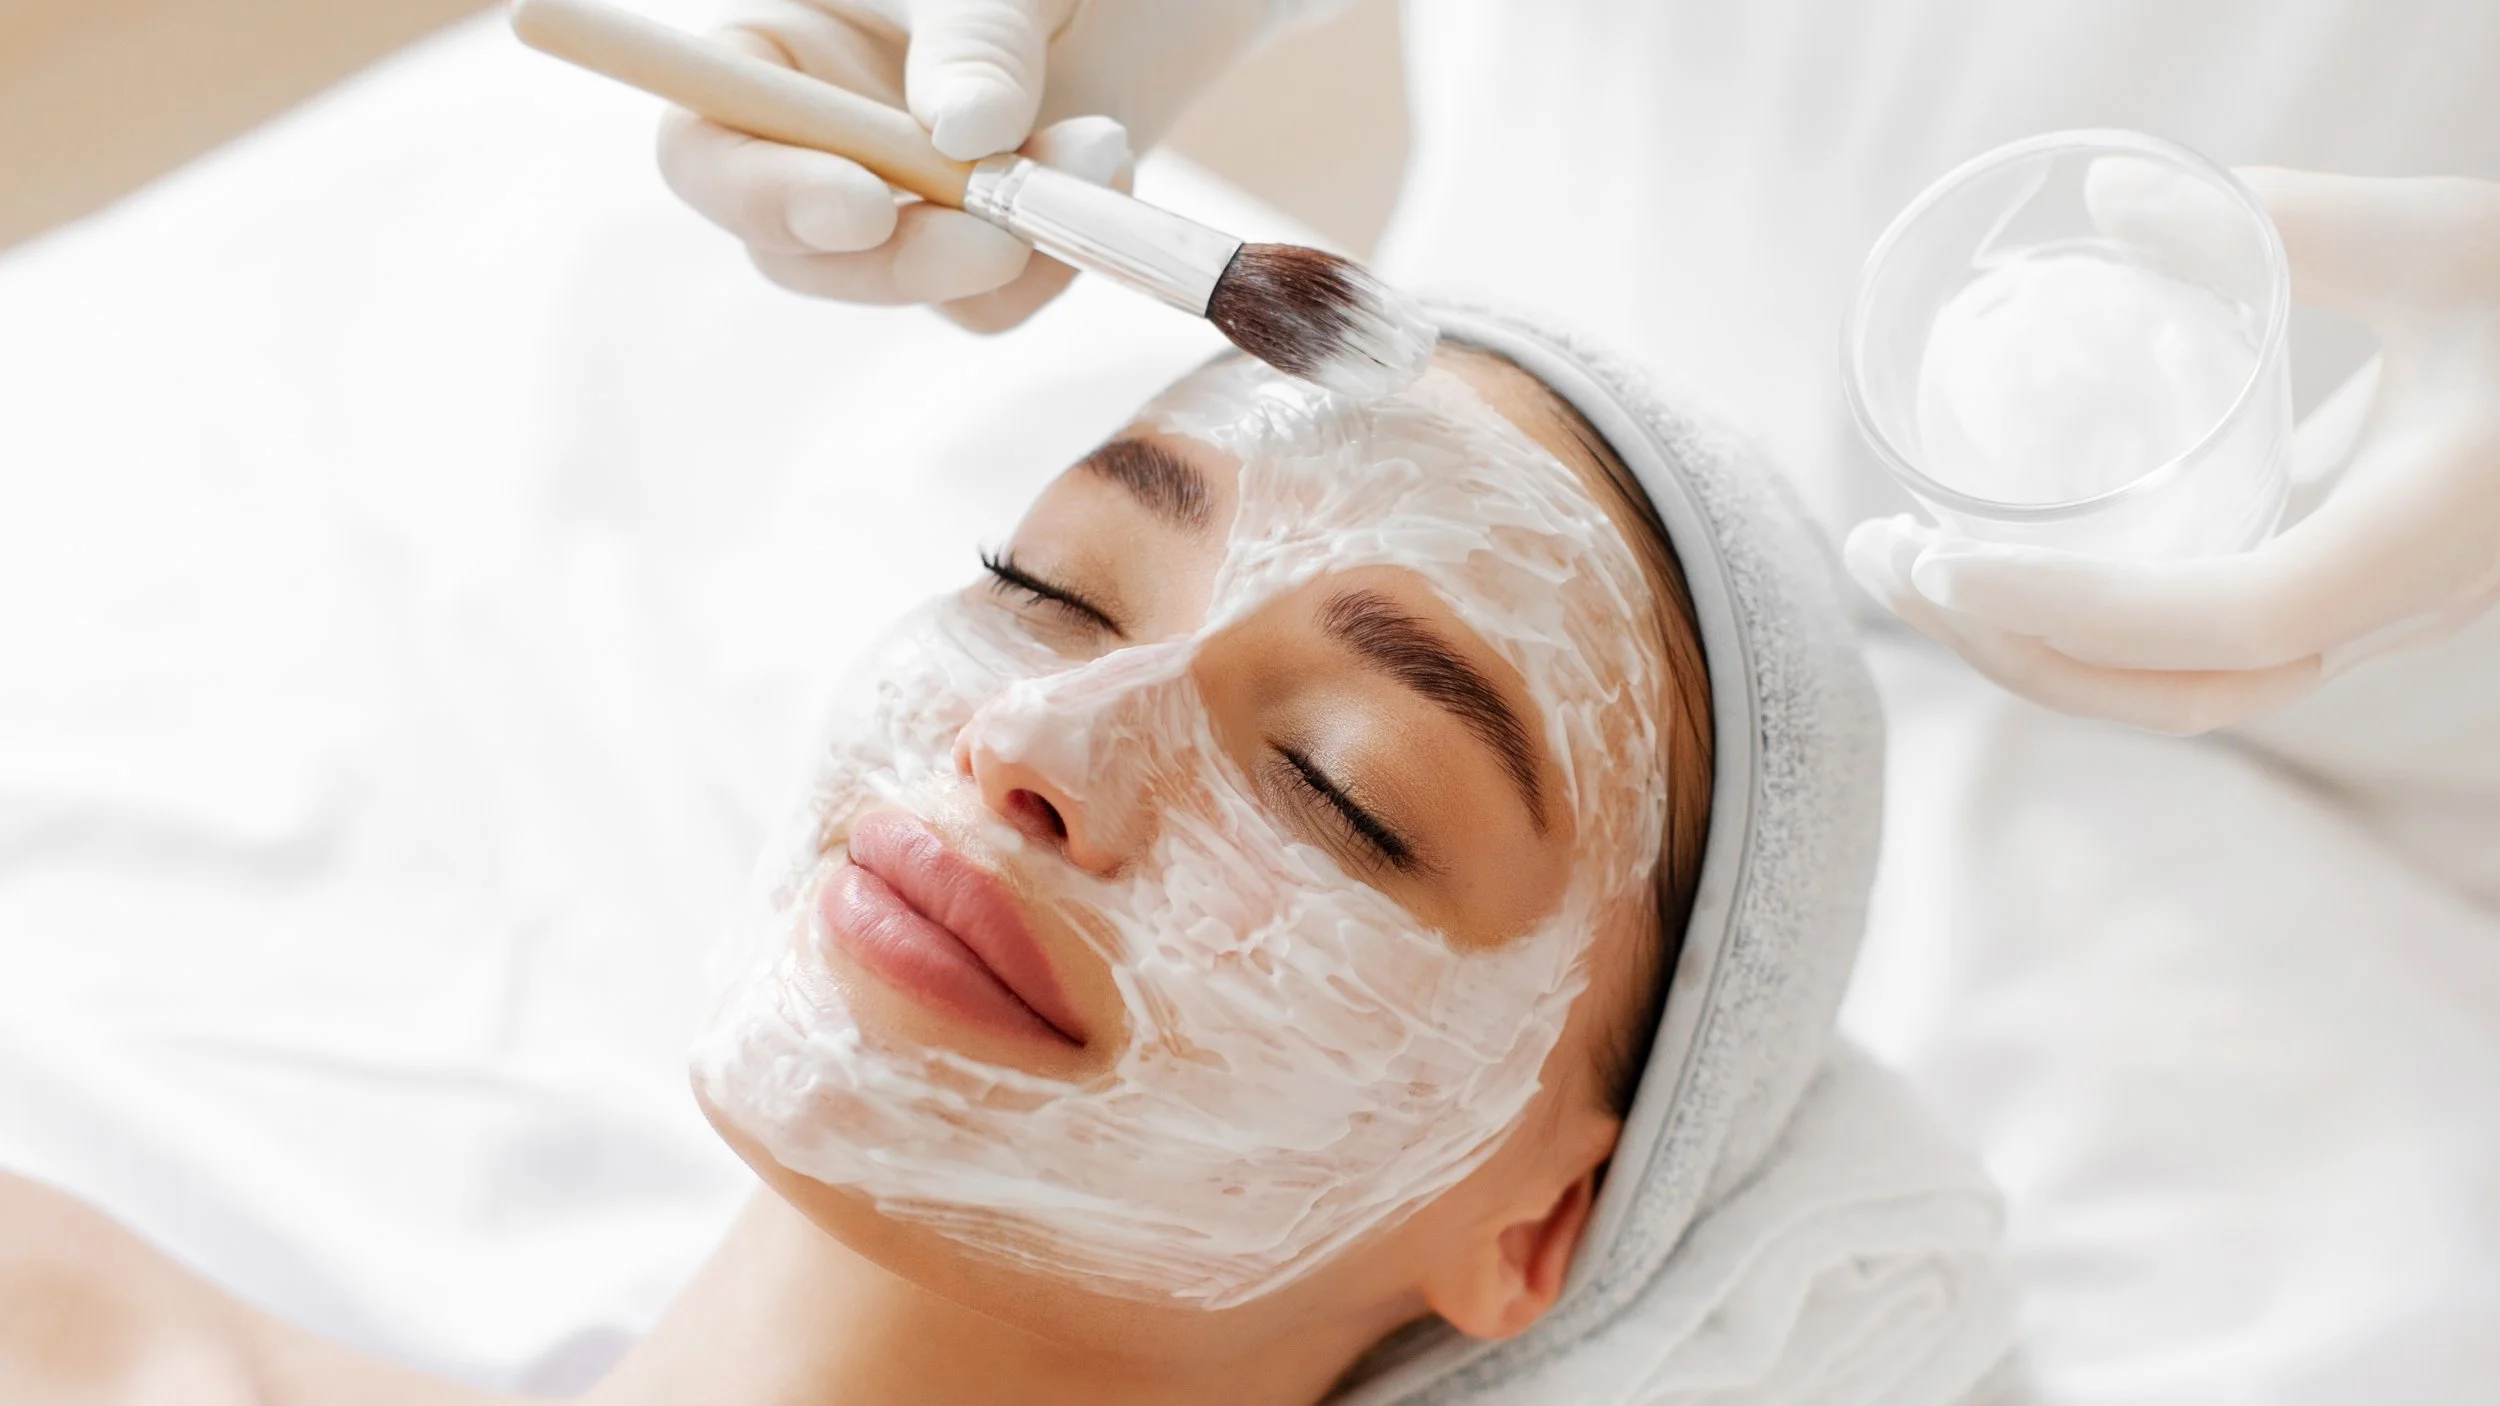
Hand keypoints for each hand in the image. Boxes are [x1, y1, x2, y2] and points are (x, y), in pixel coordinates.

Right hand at [656, 0, 1272, 331]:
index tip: (863, 208)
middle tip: (999, 236)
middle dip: (899, 257)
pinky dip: (1054, 259)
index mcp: (782, 45)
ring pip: (894, 285)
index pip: (705, 148)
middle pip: (792, 250)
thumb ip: (976, 42)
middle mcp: (822, 133)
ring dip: (996, 253)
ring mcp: (902, 197)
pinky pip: (989, 299)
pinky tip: (1105, 168)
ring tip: (1096, 149)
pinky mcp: (981, 241)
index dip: (758, 193)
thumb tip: (960, 133)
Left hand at [1849, 168, 2499, 733]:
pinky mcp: (2340, 591)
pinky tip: (1998, 560)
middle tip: (1880, 559)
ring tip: (1906, 566)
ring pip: (2176, 688)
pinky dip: (2084, 624)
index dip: (2073, 608)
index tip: (1944, 555)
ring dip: (2030, 643)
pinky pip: (2193, 648)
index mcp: (2416, 547)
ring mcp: (2365, 618)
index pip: (2218, 628)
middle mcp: (2386, 612)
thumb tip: (2110, 197)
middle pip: (2170, 694)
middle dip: (2011, 647)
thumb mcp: (2453, 240)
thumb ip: (2286, 224)